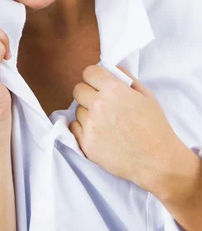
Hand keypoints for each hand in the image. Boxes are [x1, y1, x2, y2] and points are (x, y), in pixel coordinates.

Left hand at [68, 64, 187, 194]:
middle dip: (88, 93)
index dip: (93, 77)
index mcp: (113, 90)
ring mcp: (90, 126)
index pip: (89, 72)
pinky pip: (74, 128)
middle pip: (78, 90)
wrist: (157, 161)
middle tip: (100, 103)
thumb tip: (110, 69)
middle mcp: (98, 106)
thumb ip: (126, 78)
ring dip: (87, 113)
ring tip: (106, 123)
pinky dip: (83, 129)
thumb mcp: (147, 96)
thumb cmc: (155, 127)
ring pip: (77, 110)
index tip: (97, 83)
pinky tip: (99, 133)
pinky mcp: (86, 144)